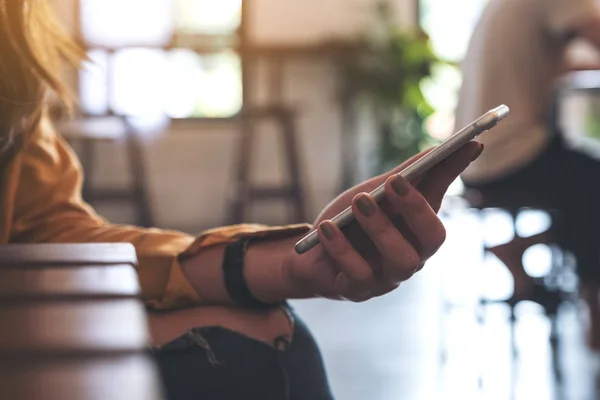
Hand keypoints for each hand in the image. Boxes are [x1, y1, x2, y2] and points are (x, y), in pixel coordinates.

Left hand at [280, 142, 482, 301]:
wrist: (308, 256)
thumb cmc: (349, 222)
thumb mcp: (375, 192)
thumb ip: (408, 175)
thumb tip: (444, 146)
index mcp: (417, 230)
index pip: (442, 200)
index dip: (454, 175)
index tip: (467, 143)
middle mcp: (411, 256)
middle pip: (432, 238)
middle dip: (415, 207)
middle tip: (392, 181)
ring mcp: (387, 278)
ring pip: (401, 260)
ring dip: (380, 227)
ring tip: (358, 202)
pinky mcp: (359, 292)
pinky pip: (358, 276)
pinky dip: (342, 249)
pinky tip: (326, 228)